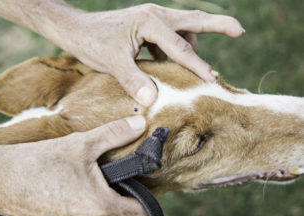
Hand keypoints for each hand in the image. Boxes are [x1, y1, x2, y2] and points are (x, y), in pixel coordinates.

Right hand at [0, 116, 146, 215]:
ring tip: (101, 185)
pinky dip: (91, 210)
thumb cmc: (39, 163)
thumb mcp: (82, 144)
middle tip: (122, 183)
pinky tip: (80, 192)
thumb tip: (140, 125)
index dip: (146, 200)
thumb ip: (115, 134)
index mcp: (100, 208)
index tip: (141, 184)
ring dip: (109, 207)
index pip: (141, 214)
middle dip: (129, 204)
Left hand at [47, 3, 243, 105]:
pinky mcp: (146, 26)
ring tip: (196, 68)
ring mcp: (151, 19)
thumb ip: (133, 80)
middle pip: (194, 20)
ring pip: (182, 30)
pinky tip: (169, 65)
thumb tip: (152, 99)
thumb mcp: (112, 62)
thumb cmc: (92, 42)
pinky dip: (174, 50)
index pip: (181, 48)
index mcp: (150, 22)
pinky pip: (168, 37)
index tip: (213, 80)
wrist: (75, 29)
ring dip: (191, 46)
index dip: (197, 67)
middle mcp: (155, 15)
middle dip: (218, 25)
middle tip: (240, 30)